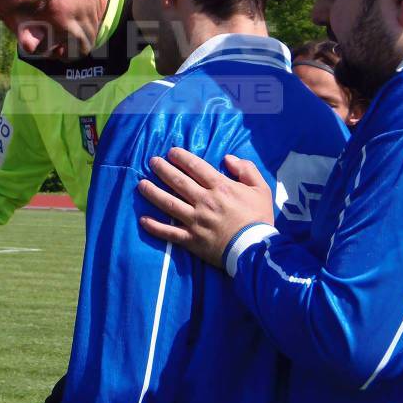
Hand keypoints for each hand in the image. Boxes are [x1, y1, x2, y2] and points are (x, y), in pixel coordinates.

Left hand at [136, 148, 273, 268]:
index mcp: (220, 188)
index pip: (196, 167)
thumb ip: (246, 169)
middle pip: (178, 181)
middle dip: (162, 169)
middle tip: (152, 161)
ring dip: (153, 193)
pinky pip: (169, 233)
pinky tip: (143, 220)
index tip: (171, 152)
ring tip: (141, 184)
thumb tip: (228, 158)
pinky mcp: (191, 240)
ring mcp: (195, 221)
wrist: (256, 250)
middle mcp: (204, 201)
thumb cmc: (259, 218)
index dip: (181, 157)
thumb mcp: (261, 189)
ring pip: (169, 204)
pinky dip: (155, 227)